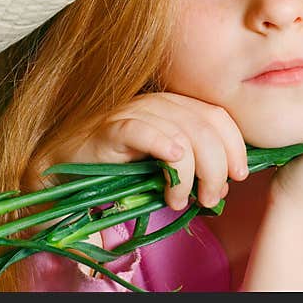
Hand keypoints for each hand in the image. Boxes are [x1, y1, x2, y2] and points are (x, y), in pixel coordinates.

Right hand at [26, 93, 249, 209]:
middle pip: (205, 127)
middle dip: (216, 166)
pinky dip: (162, 145)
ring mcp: (134, 111)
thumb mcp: (163, 166)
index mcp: (176, 106)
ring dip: (188, 173)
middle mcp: (158, 103)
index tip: (239, 175)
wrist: (62, 165)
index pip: (218, 116)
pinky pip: (142, 130)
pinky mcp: (109, 127)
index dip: (235, 145)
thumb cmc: (116, 166)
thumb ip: (193, 169)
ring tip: (178, 200)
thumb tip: (222, 187)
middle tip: (209, 197)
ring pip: (180, 134)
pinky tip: (172, 162)